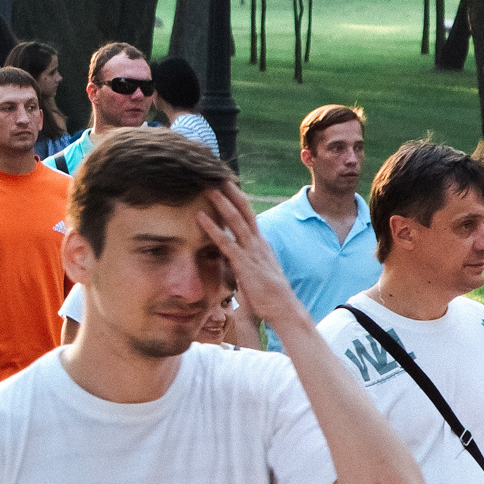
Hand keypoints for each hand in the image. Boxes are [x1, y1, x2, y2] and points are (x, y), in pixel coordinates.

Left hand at [194, 181, 301, 320]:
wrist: (284, 309)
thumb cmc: (269, 295)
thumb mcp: (257, 272)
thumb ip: (245, 261)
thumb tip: (232, 257)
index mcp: (260, 244)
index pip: (249, 215)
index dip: (238, 199)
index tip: (227, 184)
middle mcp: (258, 243)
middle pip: (244, 210)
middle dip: (231, 191)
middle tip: (217, 174)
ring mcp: (252, 252)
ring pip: (236, 220)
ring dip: (221, 202)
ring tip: (207, 187)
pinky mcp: (244, 263)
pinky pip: (226, 242)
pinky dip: (212, 228)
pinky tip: (199, 217)